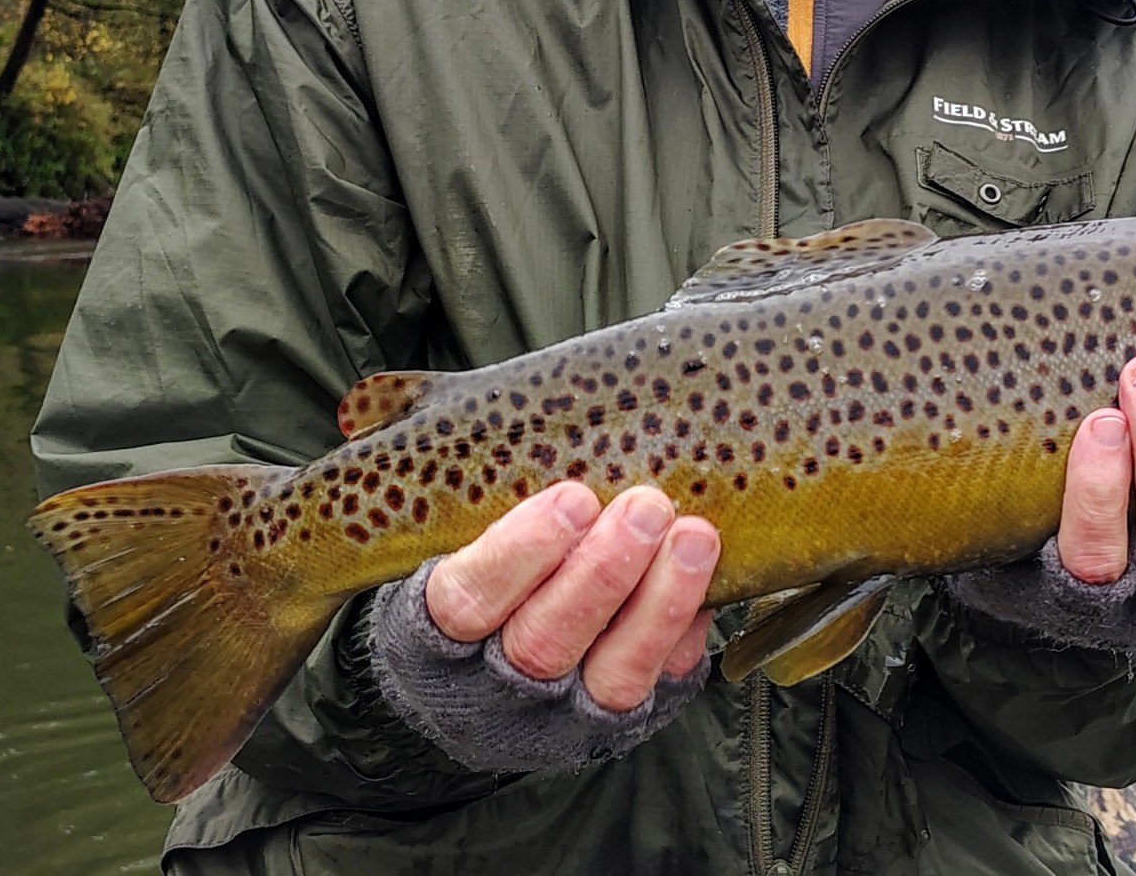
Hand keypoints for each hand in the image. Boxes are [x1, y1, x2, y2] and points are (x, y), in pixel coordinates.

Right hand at [423, 483, 718, 710]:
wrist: (473, 681)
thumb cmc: (469, 573)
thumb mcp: (441, 539)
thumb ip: (466, 488)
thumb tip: (466, 407)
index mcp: (429, 638)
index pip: (467, 602)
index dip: (521, 552)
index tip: (572, 498)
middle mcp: (490, 691)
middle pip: (543, 642)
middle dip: (603, 571)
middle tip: (646, 507)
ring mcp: (557, 717)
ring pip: (611, 676)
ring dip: (659, 602)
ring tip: (695, 537)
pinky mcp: (617, 726)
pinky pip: (659, 687)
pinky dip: (685, 632)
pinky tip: (705, 579)